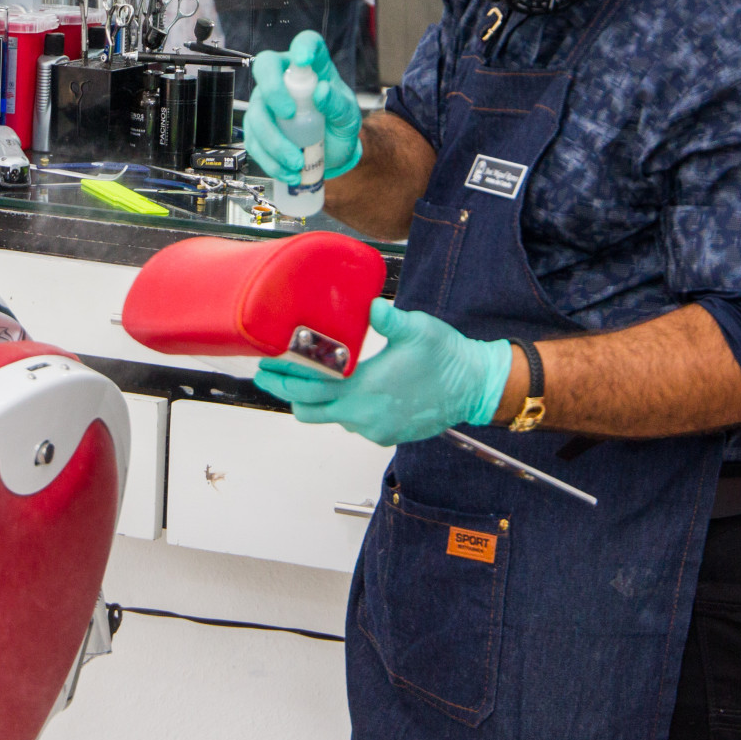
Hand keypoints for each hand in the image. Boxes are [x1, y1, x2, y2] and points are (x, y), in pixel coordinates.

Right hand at [241, 32, 362, 186]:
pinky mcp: (258, 130)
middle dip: (272, 91)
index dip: (303, 46)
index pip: (306, 43)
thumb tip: (322, 92)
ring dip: (274, 140)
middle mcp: (283, 79)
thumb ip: (338, 103)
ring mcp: (267, 103)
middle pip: (265, 68)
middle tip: (289, 114)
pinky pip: (254, 142)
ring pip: (256, 113)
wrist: (333, 152)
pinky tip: (288, 171)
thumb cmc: (339, 123)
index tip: (304, 58)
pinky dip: (270, 161)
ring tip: (296, 162)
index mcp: (311, 67)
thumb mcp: (348, 115)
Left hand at [252, 300, 512, 445]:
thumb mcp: (417, 329)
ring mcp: (375, 428)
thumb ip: (388, 318)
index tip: (265, 368)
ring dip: (312, 401)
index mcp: (366, 390)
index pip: (309, 390)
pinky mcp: (386, 434)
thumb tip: (369, 305)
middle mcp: (365, 415)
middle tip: (271, 373)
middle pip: (309, 411)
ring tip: (302, 377)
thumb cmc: (447, 357)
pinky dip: (338, 407)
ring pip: (329, 419)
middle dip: (287, 392)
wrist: (475, 386)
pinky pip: (351, 423)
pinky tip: (338, 387)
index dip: (282, 380)